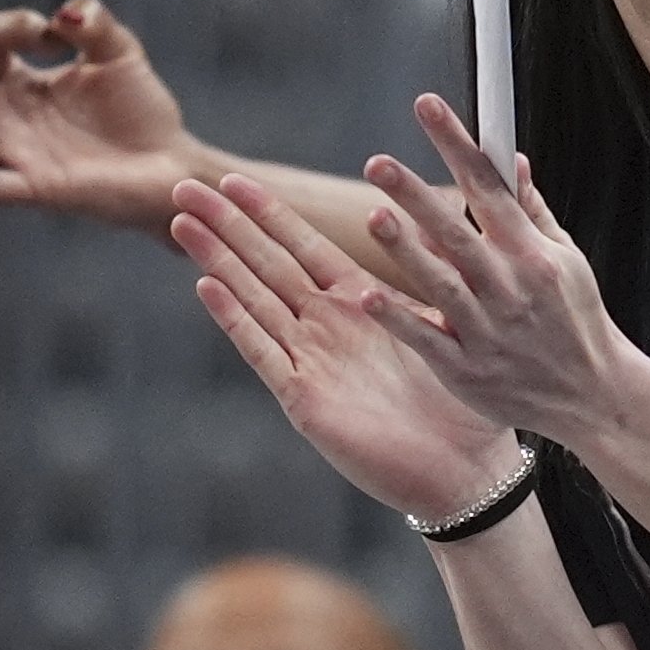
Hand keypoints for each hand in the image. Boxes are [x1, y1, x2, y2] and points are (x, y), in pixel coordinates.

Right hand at [0, 0, 209, 227]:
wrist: (172, 166)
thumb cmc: (141, 110)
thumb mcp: (119, 51)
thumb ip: (92, 22)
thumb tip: (60, 14)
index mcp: (17, 80)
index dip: (14, 26)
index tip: (61, 32)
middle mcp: (6, 115)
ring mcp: (17, 152)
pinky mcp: (40, 186)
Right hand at [169, 172, 519, 520]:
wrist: (466, 470)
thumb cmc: (464, 402)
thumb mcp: (450, 324)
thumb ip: (436, 272)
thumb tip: (443, 213)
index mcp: (359, 302)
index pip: (302, 245)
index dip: (267, 212)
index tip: (232, 179)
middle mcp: (326, 326)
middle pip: (265, 264)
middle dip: (226, 225)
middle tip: (182, 187)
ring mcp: (310, 361)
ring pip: (254, 299)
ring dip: (218, 261)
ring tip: (182, 224)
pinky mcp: (305, 399)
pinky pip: (263, 351)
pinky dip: (235, 318)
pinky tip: (208, 286)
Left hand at [352, 96, 636, 449]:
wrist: (593, 396)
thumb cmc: (576, 320)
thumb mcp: (568, 260)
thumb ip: (532, 211)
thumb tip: (511, 161)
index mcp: (531, 253)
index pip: (487, 186)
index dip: (456, 144)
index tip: (426, 106)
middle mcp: (509, 286)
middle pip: (457, 232)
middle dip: (418, 195)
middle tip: (378, 163)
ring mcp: (488, 329)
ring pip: (441, 283)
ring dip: (407, 250)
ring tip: (375, 217)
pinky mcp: (468, 369)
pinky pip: (429, 340)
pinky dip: (401, 318)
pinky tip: (369, 297)